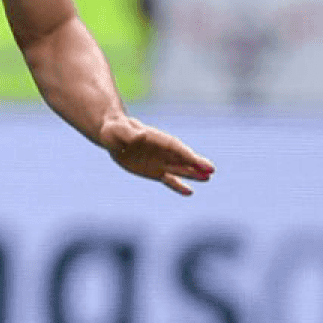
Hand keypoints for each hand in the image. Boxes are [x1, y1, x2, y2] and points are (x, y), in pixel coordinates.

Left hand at [98, 115, 214, 195]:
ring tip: (207, 178)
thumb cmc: (114, 129)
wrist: (111, 135)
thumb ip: (130, 134)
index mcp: (156, 139)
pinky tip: (190, 193)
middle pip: (182, 159)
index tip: (202, 163)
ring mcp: (159, 162)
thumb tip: (140, 136)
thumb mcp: (118, 130)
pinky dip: (178, 186)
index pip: (176, 148)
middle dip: (196, 165)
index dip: (189, 156)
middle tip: (211, 171)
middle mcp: (162, 151)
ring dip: (192, 174)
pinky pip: (168, 180)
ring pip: (179, 169)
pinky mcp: (154, 172)